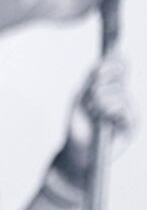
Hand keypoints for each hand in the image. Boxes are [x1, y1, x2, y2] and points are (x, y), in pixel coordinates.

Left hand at [53, 54, 135, 185]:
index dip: (113, 61)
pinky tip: (102, 116)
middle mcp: (122, 98)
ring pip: (120, 92)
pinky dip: (110, 109)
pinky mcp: (132, 125)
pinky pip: (125, 109)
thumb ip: (92, 81)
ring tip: (93, 111)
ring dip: (102, 99)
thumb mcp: (80, 98)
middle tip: (89, 96)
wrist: (78, 150)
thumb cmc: (77, 124)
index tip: (104, 59)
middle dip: (101, 82)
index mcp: (109, 89)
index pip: (118, 68)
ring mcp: (128, 111)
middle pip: (119, 76)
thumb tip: (102, 62)